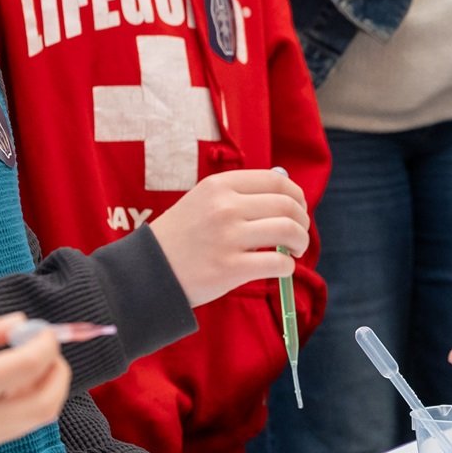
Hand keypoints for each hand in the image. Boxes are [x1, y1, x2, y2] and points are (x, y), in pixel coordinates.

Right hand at [0, 315, 71, 452]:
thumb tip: (20, 323)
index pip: (30, 365)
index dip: (46, 344)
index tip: (44, 331)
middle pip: (46, 403)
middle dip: (58, 374)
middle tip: (49, 352)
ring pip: (36, 420)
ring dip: (45, 390)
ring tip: (26, 366)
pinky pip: (14, 429)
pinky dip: (24, 406)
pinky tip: (7, 387)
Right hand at [148, 169, 309, 307]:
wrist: (149, 270)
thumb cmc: (181, 236)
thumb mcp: (202, 200)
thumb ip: (238, 195)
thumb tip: (284, 193)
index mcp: (219, 185)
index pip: (275, 181)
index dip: (296, 196)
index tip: (298, 209)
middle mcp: (225, 207)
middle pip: (286, 205)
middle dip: (302, 221)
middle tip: (299, 234)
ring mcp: (228, 237)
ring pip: (288, 232)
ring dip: (300, 242)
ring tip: (294, 250)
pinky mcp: (230, 268)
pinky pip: (278, 264)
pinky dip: (288, 268)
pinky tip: (281, 268)